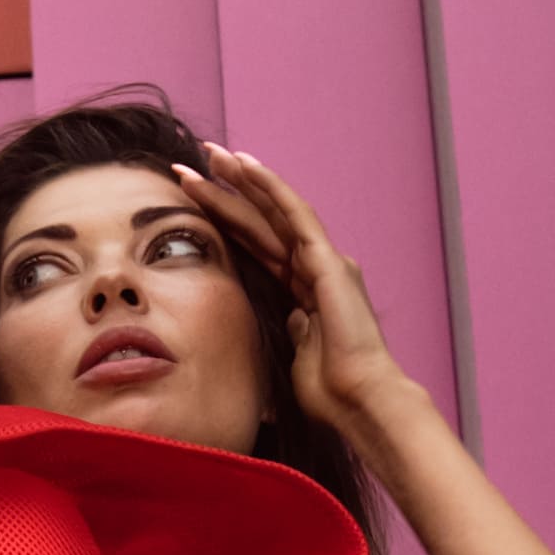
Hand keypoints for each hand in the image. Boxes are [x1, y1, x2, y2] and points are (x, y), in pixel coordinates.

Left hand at [192, 145, 410, 448]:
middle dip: (229, 190)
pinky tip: (245, 165)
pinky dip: (269, 187)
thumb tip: (293, 322)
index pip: (258, 245)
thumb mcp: (299, 356)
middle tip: (196, 163)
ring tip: (212, 154)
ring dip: (243, 180)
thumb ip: (294, 333)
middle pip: (263, 221)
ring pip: (274, 209)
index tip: (195, 201)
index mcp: (305, 290)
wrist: (359, 400)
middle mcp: (315, 268)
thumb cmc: (331, 391)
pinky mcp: (326, 261)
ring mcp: (323, 261)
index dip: (227, 221)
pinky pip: (293, 213)